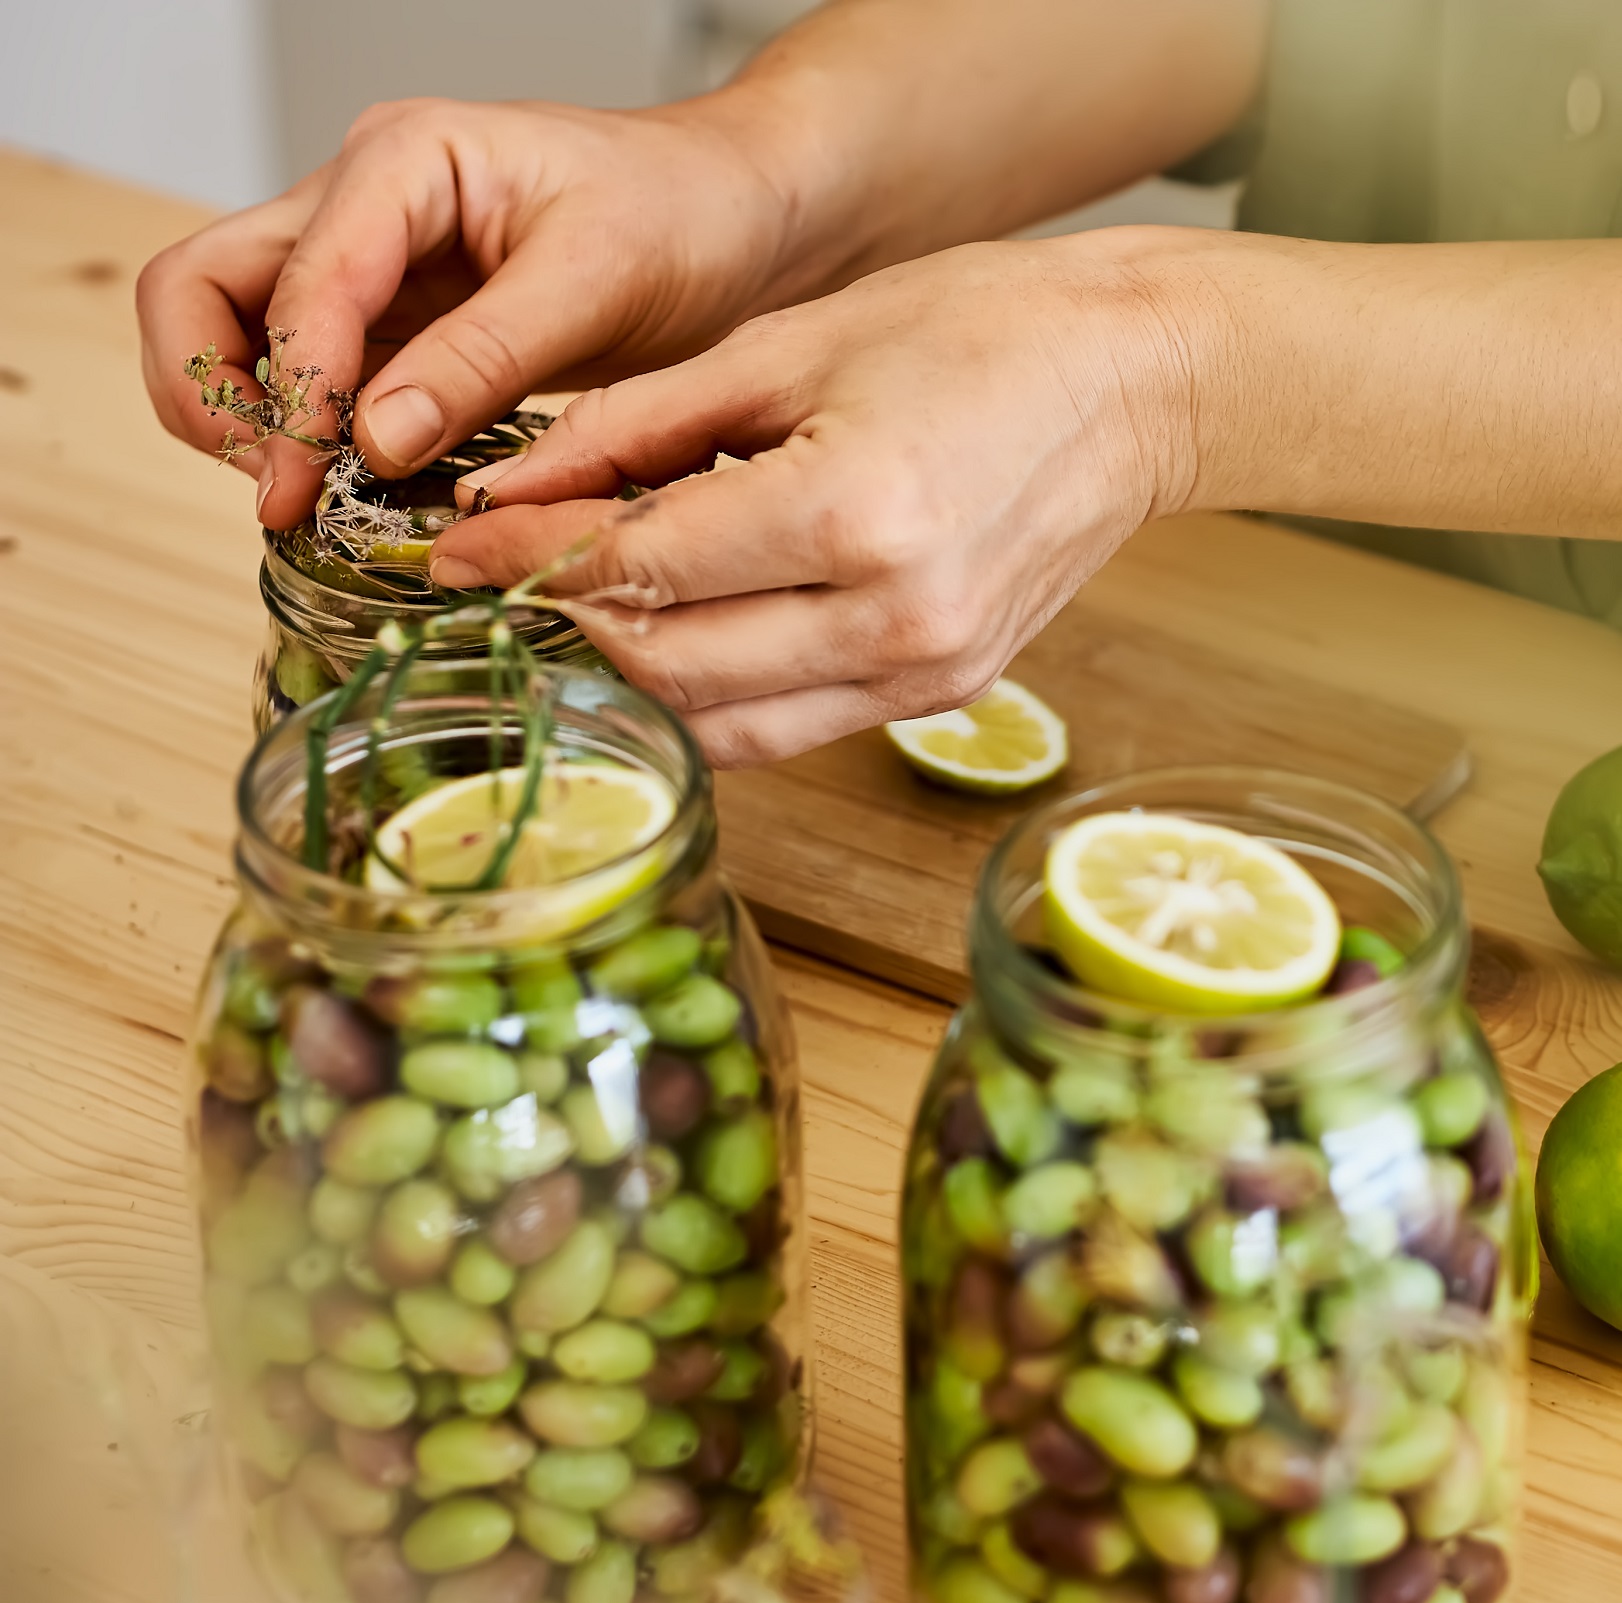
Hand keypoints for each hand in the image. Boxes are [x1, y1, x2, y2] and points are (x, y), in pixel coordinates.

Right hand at [136, 95, 801, 528]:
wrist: (730, 216)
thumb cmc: (679, 214)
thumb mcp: (594, 282)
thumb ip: (481, 359)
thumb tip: (375, 442)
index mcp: (404, 164)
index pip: (294, 282)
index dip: (289, 393)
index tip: (308, 485)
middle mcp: (362, 206)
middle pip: (201, 287)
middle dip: (214, 396)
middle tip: (279, 492)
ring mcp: (369, 268)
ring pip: (235, 335)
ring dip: (246, 422)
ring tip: (310, 501)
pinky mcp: (396, 327)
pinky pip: (309, 382)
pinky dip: (305, 438)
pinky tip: (353, 491)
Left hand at [427, 233, 1201, 766]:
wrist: (1135, 385)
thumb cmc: (985, 331)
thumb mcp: (792, 344)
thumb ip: (640, 426)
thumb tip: (518, 488)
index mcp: (855, 513)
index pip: (642, 567)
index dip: (530, 561)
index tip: (457, 544)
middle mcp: (891, 621)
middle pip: (666, 664)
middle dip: (563, 620)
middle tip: (504, 571)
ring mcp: (923, 677)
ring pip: (718, 722)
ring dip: (629, 672)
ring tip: (578, 608)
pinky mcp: (939, 698)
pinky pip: (784, 730)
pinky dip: (709, 698)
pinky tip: (673, 642)